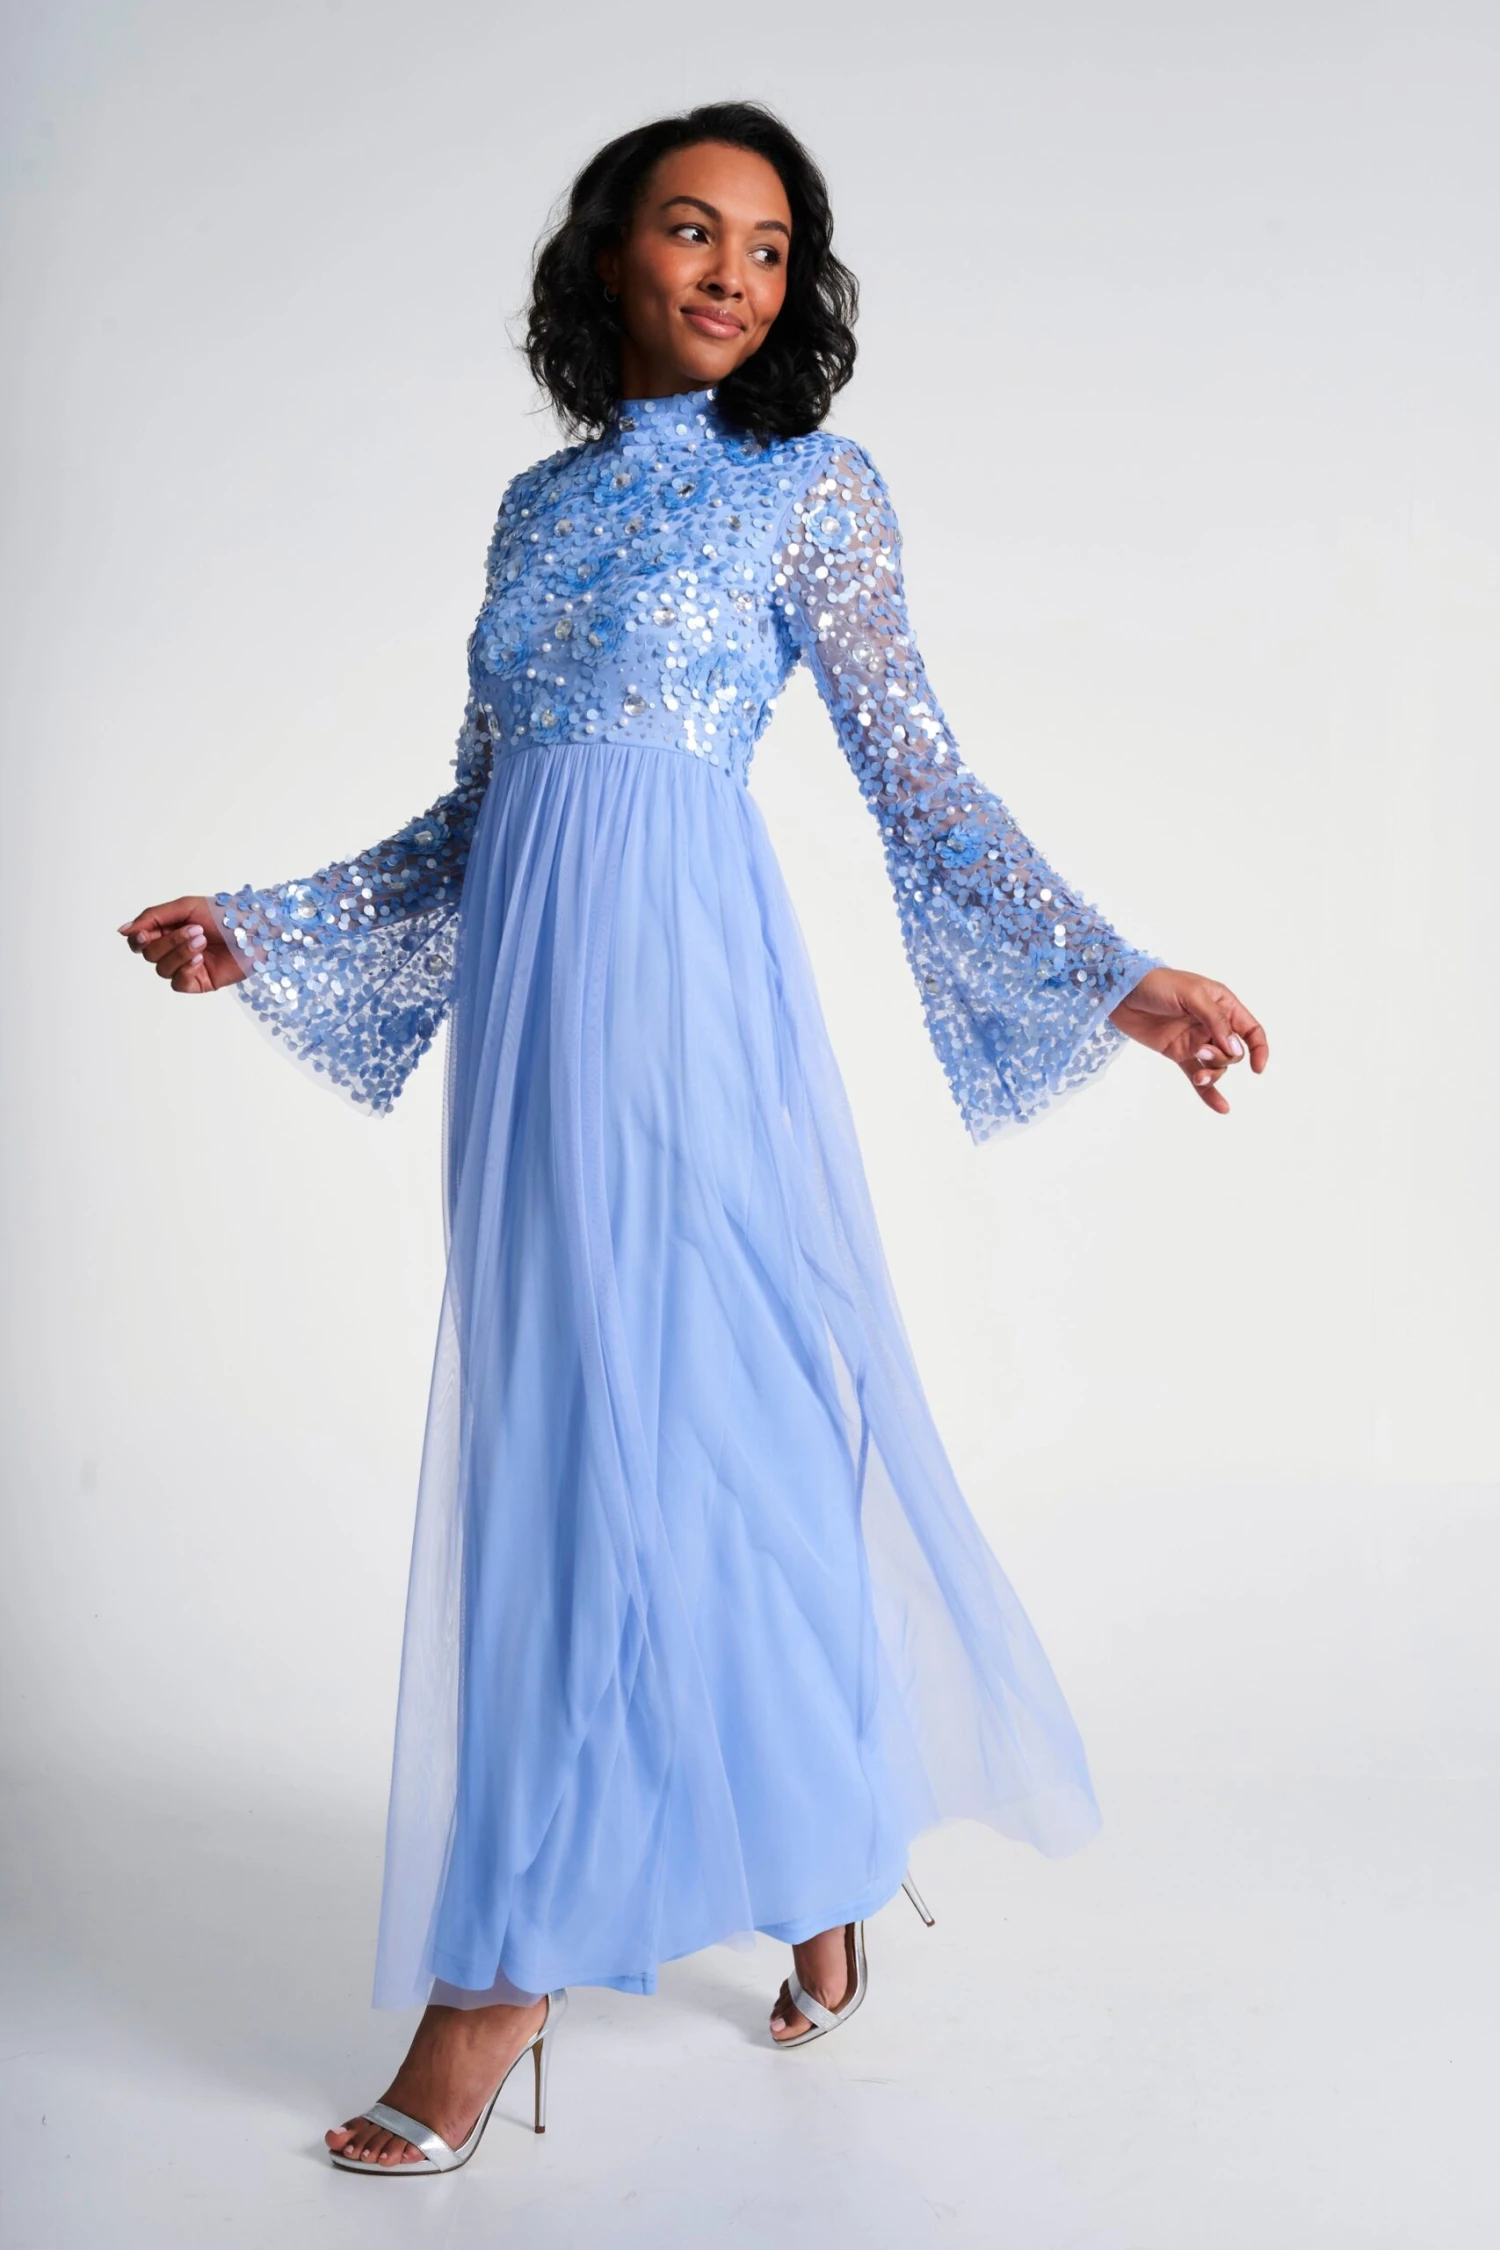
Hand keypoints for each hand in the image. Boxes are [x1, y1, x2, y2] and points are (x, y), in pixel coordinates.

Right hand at [118, 895, 247, 993]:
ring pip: (162, 969)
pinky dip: (185, 969)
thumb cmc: (225, 914)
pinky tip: (200, 959)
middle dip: (169, 942)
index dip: (138, 938)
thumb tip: (123, 931)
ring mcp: (186, 967)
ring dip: (180, 953)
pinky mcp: (199, 982)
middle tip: (194, 931)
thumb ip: (153, 917)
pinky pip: (178, 982)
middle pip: (149, 954)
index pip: (139, 940)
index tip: (144, 933)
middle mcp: (174, 949)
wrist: (257, 930)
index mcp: (168, 929)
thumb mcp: (186, 907)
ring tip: (202, 941)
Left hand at [1108, 966, 1267, 1113]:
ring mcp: (1195, 1040)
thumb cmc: (1157, 982)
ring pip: (1216, 1066)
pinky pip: (1198, 1075)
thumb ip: (1215, 1020)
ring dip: (1212, 1074)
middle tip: (1201, 1051)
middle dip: (1222, 1057)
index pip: (1250, 1029)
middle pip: (1233, 1052)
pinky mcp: (1179, 1053)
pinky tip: (1222, 1107)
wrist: (1120, 992)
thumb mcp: (1191, 994)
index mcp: (1222, 1004)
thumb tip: (1236, 1048)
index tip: (1257, 1068)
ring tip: (1199, 1076)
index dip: (1259, 1049)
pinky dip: (1209, 1092)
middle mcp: (1212, 1024)